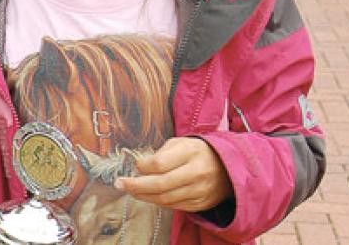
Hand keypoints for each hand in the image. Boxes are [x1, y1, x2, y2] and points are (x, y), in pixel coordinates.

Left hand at [115, 137, 231, 211]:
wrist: (229, 167)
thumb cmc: (198, 152)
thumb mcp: (181, 143)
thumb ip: (161, 153)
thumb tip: (140, 167)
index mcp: (191, 152)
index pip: (161, 163)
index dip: (143, 166)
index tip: (135, 164)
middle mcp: (197, 173)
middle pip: (160, 184)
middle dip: (136, 186)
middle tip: (120, 183)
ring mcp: (200, 191)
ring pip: (165, 199)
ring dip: (143, 196)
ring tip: (130, 190)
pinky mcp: (200, 204)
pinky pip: (174, 206)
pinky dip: (158, 201)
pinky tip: (148, 196)